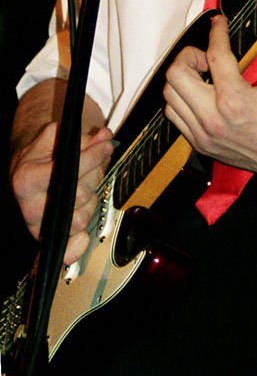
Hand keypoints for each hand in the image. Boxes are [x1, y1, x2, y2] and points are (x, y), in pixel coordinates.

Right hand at [11, 123, 113, 264]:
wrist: (24, 173)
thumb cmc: (39, 156)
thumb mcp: (55, 139)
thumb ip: (81, 139)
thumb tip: (105, 136)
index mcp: (26, 180)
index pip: (67, 173)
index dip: (92, 158)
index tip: (105, 146)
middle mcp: (30, 206)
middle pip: (79, 195)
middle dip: (96, 174)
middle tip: (102, 158)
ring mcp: (39, 225)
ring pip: (81, 218)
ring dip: (93, 198)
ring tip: (91, 182)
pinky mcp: (47, 238)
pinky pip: (67, 247)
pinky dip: (78, 244)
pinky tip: (84, 236)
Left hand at [163, 12, 256, 188]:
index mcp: (237, 101)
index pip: (214, 55)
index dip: (216, 31)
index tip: (220, 22)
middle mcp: (214, 120)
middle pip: (177, 75)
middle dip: (190, 55)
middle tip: (209, 54)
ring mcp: (205, 135)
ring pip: (170, 95)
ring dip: (184, 77)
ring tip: (206, 72)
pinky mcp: (202, 145)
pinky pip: (175, 115)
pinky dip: (183, 98)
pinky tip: (203, 91)